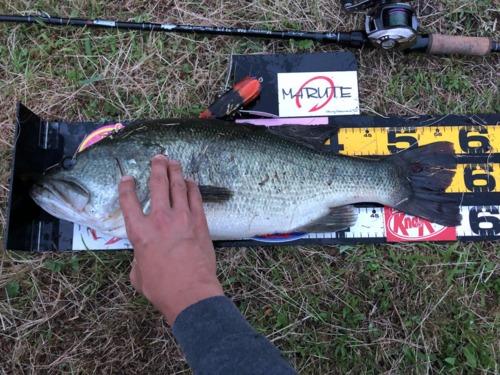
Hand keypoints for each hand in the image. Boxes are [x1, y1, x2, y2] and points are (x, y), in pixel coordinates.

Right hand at [118, 155, 223, 325]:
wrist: (190, 293)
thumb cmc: (161, 288)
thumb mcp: (138, 274)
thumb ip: (138, 258)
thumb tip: (143, 255)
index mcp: (139, 232)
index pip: (129, 201)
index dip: (126, 187)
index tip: (128, 178)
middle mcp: (160, 219)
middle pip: (158, 185)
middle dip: (157, 167)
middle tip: (158, 157)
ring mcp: (182, 218)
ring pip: (178, 187)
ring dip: (175, 172)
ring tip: (173, 161)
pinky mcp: (200, 222)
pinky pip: (195, 198)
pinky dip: (192, 187)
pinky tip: (191, 181)